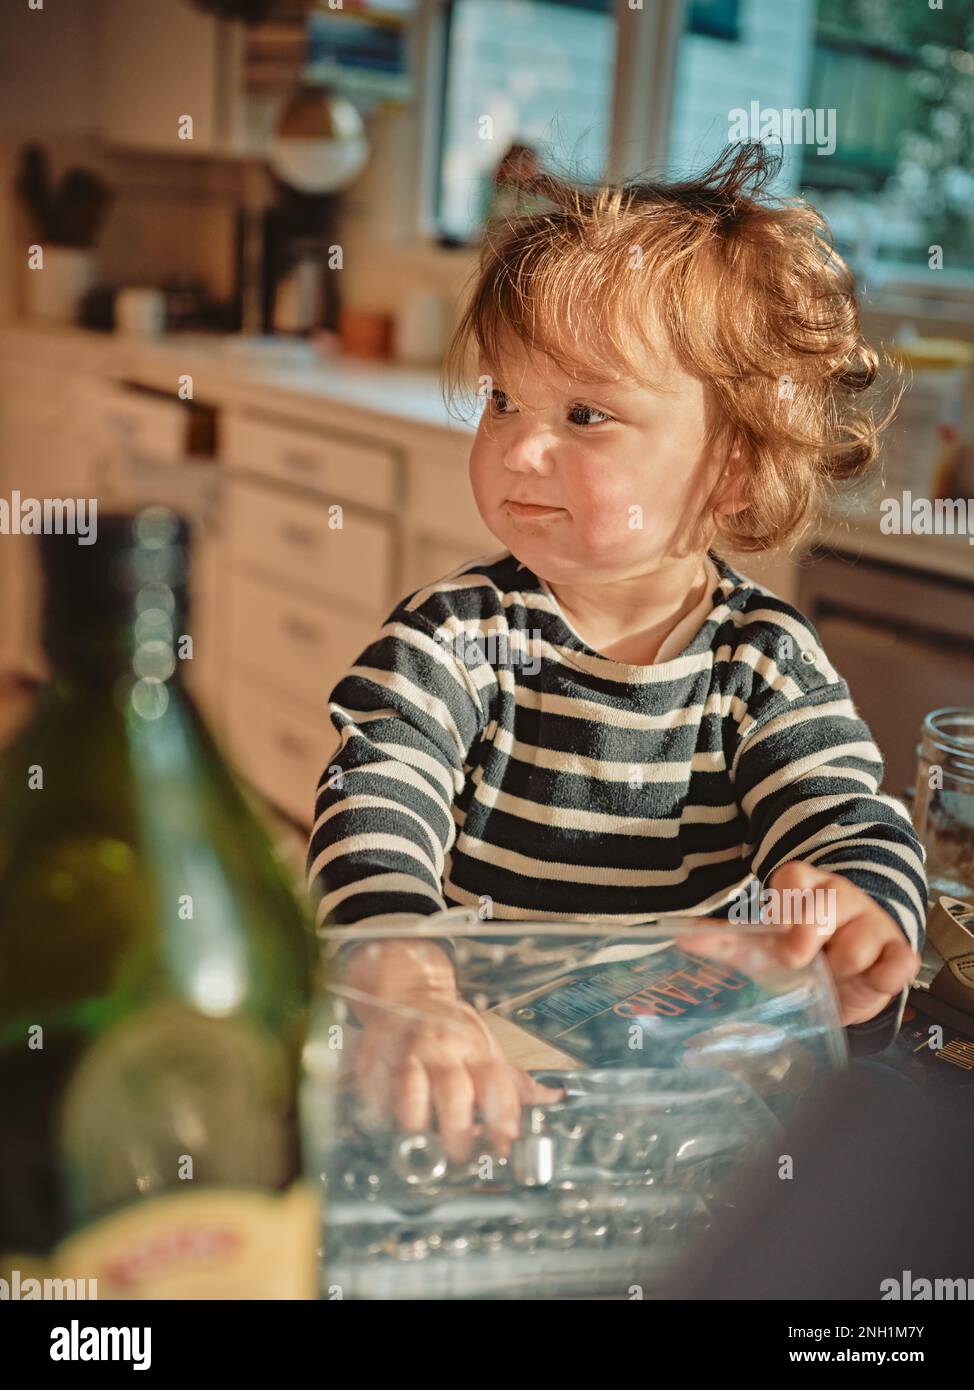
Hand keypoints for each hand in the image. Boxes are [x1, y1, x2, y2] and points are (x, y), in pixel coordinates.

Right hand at [353, 995, 562, 1160]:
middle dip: (458, 1132)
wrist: (407, 992)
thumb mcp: (484, 1048)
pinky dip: (382, 1116)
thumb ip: (512, 1082)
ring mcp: (405, 1053)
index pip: (495, 1084)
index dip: (502, 1118)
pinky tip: (389, 1126)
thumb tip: (554, 1098)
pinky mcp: (373, 1059)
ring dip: (417, 1125)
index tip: (504, 1146)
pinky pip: (376, 1093)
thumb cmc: (449, 1029)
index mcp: (474, 1048)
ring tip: (421, 1146)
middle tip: (460, 1157)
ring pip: (410, 1092)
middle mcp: (442, 1049)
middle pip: (453, 1092)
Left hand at [678, 862, 920, 1026]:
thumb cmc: (801, 954)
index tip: (779, 925)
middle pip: (826, 905)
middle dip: (807, 942)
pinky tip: (866, 982)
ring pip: (858, 943)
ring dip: (841, 969)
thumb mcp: (762, 946)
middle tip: (802, 962)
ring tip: (833, 975)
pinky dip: (882, 977)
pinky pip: (897, 962)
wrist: (850, 979)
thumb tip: (678, 936)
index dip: (785, 903)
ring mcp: (873, 923)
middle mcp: (841, 897)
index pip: (795, 877)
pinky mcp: (899, 951)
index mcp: (805, 888)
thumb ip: (724, 940)